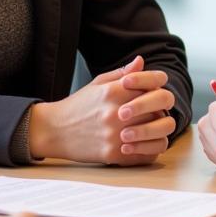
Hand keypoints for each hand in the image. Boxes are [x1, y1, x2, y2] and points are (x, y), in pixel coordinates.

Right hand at [29, 55, 176, 164]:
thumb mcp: (98, 83)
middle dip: (160, 104)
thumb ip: (122, 73)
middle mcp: (116, 113)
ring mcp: (115, 135)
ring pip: (157, 130)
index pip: (153, 82)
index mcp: (113, 91)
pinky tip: (146, 142)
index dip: (159, 81)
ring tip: (152, 124)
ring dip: (158, 126)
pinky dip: (152, 148)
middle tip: (155, 106)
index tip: (157, 85)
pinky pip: (147, 153)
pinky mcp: (114, 155)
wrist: (55, 130)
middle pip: (158, 106)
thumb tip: (141, 62)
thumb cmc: (78, 105)